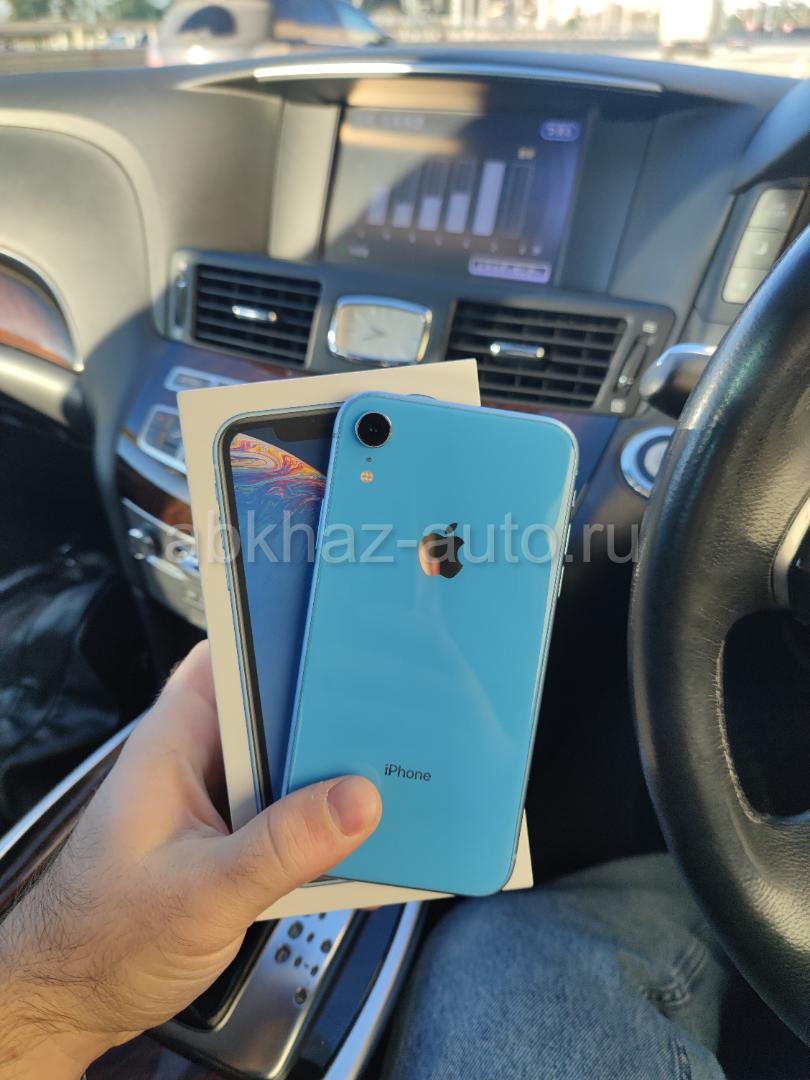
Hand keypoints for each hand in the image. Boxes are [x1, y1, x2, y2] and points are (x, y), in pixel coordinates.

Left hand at [0, 642, 380, 1078]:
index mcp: (173, 743)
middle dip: (324, 711)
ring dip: (326, 773)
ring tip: (388, 772)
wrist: (74, 1003)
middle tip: (389, 713)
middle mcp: (195, 760)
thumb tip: (360, 801)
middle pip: (269, 711)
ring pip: (282, 763)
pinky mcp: (230, 838)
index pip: (225, 658)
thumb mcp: (204, 892)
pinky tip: (358, 834)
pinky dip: (318, 819)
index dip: (278, 637)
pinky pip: (285, 810)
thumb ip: (284, 847)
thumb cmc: (104, 939)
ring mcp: (214, 800)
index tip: (340, 637)